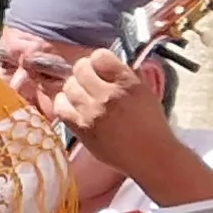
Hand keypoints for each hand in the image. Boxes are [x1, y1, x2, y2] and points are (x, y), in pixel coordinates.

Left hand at [47, 50, 173, 171]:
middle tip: (89, 80)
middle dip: (84, 71)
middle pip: (80, 69)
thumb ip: (128, 73)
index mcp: (127, 83)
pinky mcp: (82, 130)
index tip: (101, 67)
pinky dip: (64, 104)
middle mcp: (108, 96)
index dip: (99, 60)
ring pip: (68, 87)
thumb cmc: (151, 124)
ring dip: (74, 87)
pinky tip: (74, 106)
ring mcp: (92, 114)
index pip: (100, 56)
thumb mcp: (146, 91)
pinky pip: (61, 108)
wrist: (151, 156)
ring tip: (82, 94)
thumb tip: (109, 62)